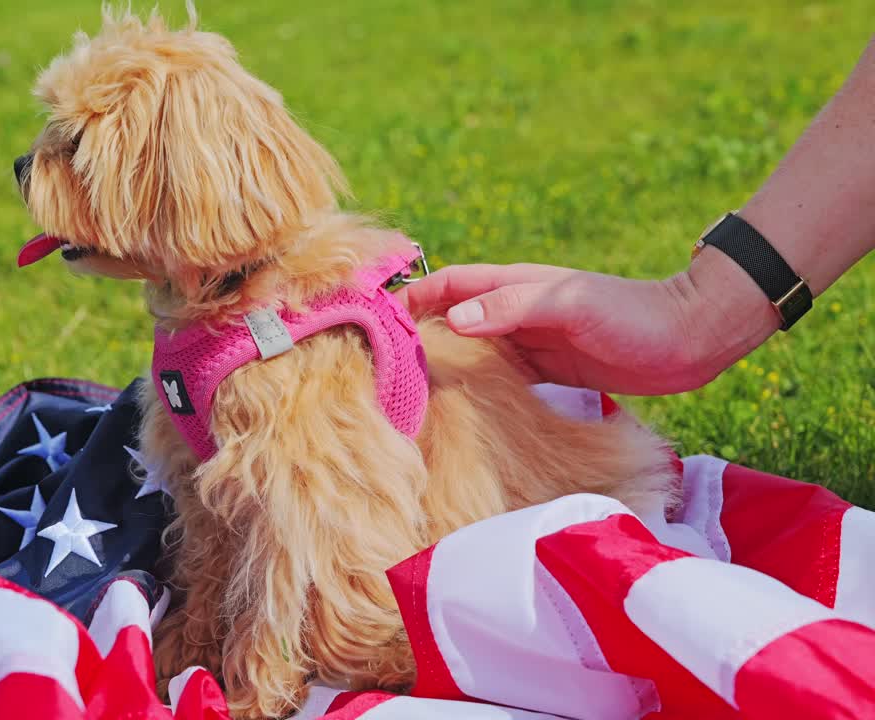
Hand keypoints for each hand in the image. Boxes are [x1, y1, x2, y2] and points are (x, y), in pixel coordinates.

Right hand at [398, 257, 777, 395]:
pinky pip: (497, 379)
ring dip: (443, 367)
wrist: (690, 339)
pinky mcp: (547, 371)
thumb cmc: (631, 315)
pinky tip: (459, 412)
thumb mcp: (570, 305)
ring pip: (470, 352)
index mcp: (512, 286)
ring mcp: (529, 342)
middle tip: (381, 370)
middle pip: (450, 321)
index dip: (410, 297)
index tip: (373, 321)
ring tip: (408, 395)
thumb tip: (454, 319)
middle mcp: (513, 312)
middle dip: (416, 338)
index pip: (447, 285)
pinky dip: (474, 390)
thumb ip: (513, 306)